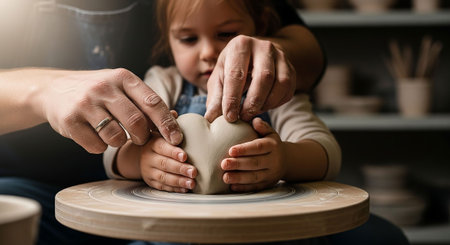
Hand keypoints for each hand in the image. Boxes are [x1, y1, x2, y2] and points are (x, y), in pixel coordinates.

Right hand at [42, 68, 182, 152]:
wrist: (52, 89)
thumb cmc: (97, 92)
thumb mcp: (120, 86)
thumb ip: (143, 100)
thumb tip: (173, 118)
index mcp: (123, 77)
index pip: (152, 102)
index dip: (167, 123)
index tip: (176, 139)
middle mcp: (104, 87)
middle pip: (136, 122)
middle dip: (143, 136)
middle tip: (140, 139)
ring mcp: (85, 103)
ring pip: (116, 137)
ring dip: (119, 143)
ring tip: (114, 134)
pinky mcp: (70, 120)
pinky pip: (96, 146)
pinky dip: (100, 147)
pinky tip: (95, 136)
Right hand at [140, 133, 196, 192]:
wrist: (144, 155)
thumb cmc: (164, 144)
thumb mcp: (166, 136)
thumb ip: (176, 136)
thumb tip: (197, 134)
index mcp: (153, 144)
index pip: (162, 147)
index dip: (173, 152)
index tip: (185, 156)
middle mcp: (149, 157)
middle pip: (164, 164)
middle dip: (180, 169)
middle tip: (194, 172)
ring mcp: (148, 171)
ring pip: (163, 177)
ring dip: (179, 181)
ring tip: (192, 183)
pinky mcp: (151, 181)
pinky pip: (162, 187)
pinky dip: (174, 188)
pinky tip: (185, 188)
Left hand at [205, 35, 295, 122]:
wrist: (254, 57)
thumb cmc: (232, 69)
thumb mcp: (219, 79)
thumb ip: (215, 98)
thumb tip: (210, 118)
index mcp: (240, 45)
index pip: (237, 74)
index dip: (232, 98)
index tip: (229, 117)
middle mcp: (263, 46)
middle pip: (264, 77)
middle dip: (254, 102)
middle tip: (244, 117)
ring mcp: (281, 56)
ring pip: (280, 83)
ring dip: (267, 103)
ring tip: (253, 113)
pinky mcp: (291, 68)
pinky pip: (289, 89)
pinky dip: (277, 103)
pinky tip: (264, 106)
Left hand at [221, 117, 285, 191]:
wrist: (287, 160)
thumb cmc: (271, 144)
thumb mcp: (270, 133)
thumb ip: (262, 127)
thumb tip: (255, 120)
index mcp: (273, 146)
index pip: (258, 147)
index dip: (245, 149)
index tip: (231, 150)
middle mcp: (274, 161)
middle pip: (255, 163)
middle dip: (238, 164)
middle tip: (223, 164)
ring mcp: (271, 174)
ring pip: (255, 177)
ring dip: (239, 178)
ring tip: (225, 177)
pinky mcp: (268, 184)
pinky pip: (255, 187)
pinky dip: (243, 188)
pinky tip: (232, 187)